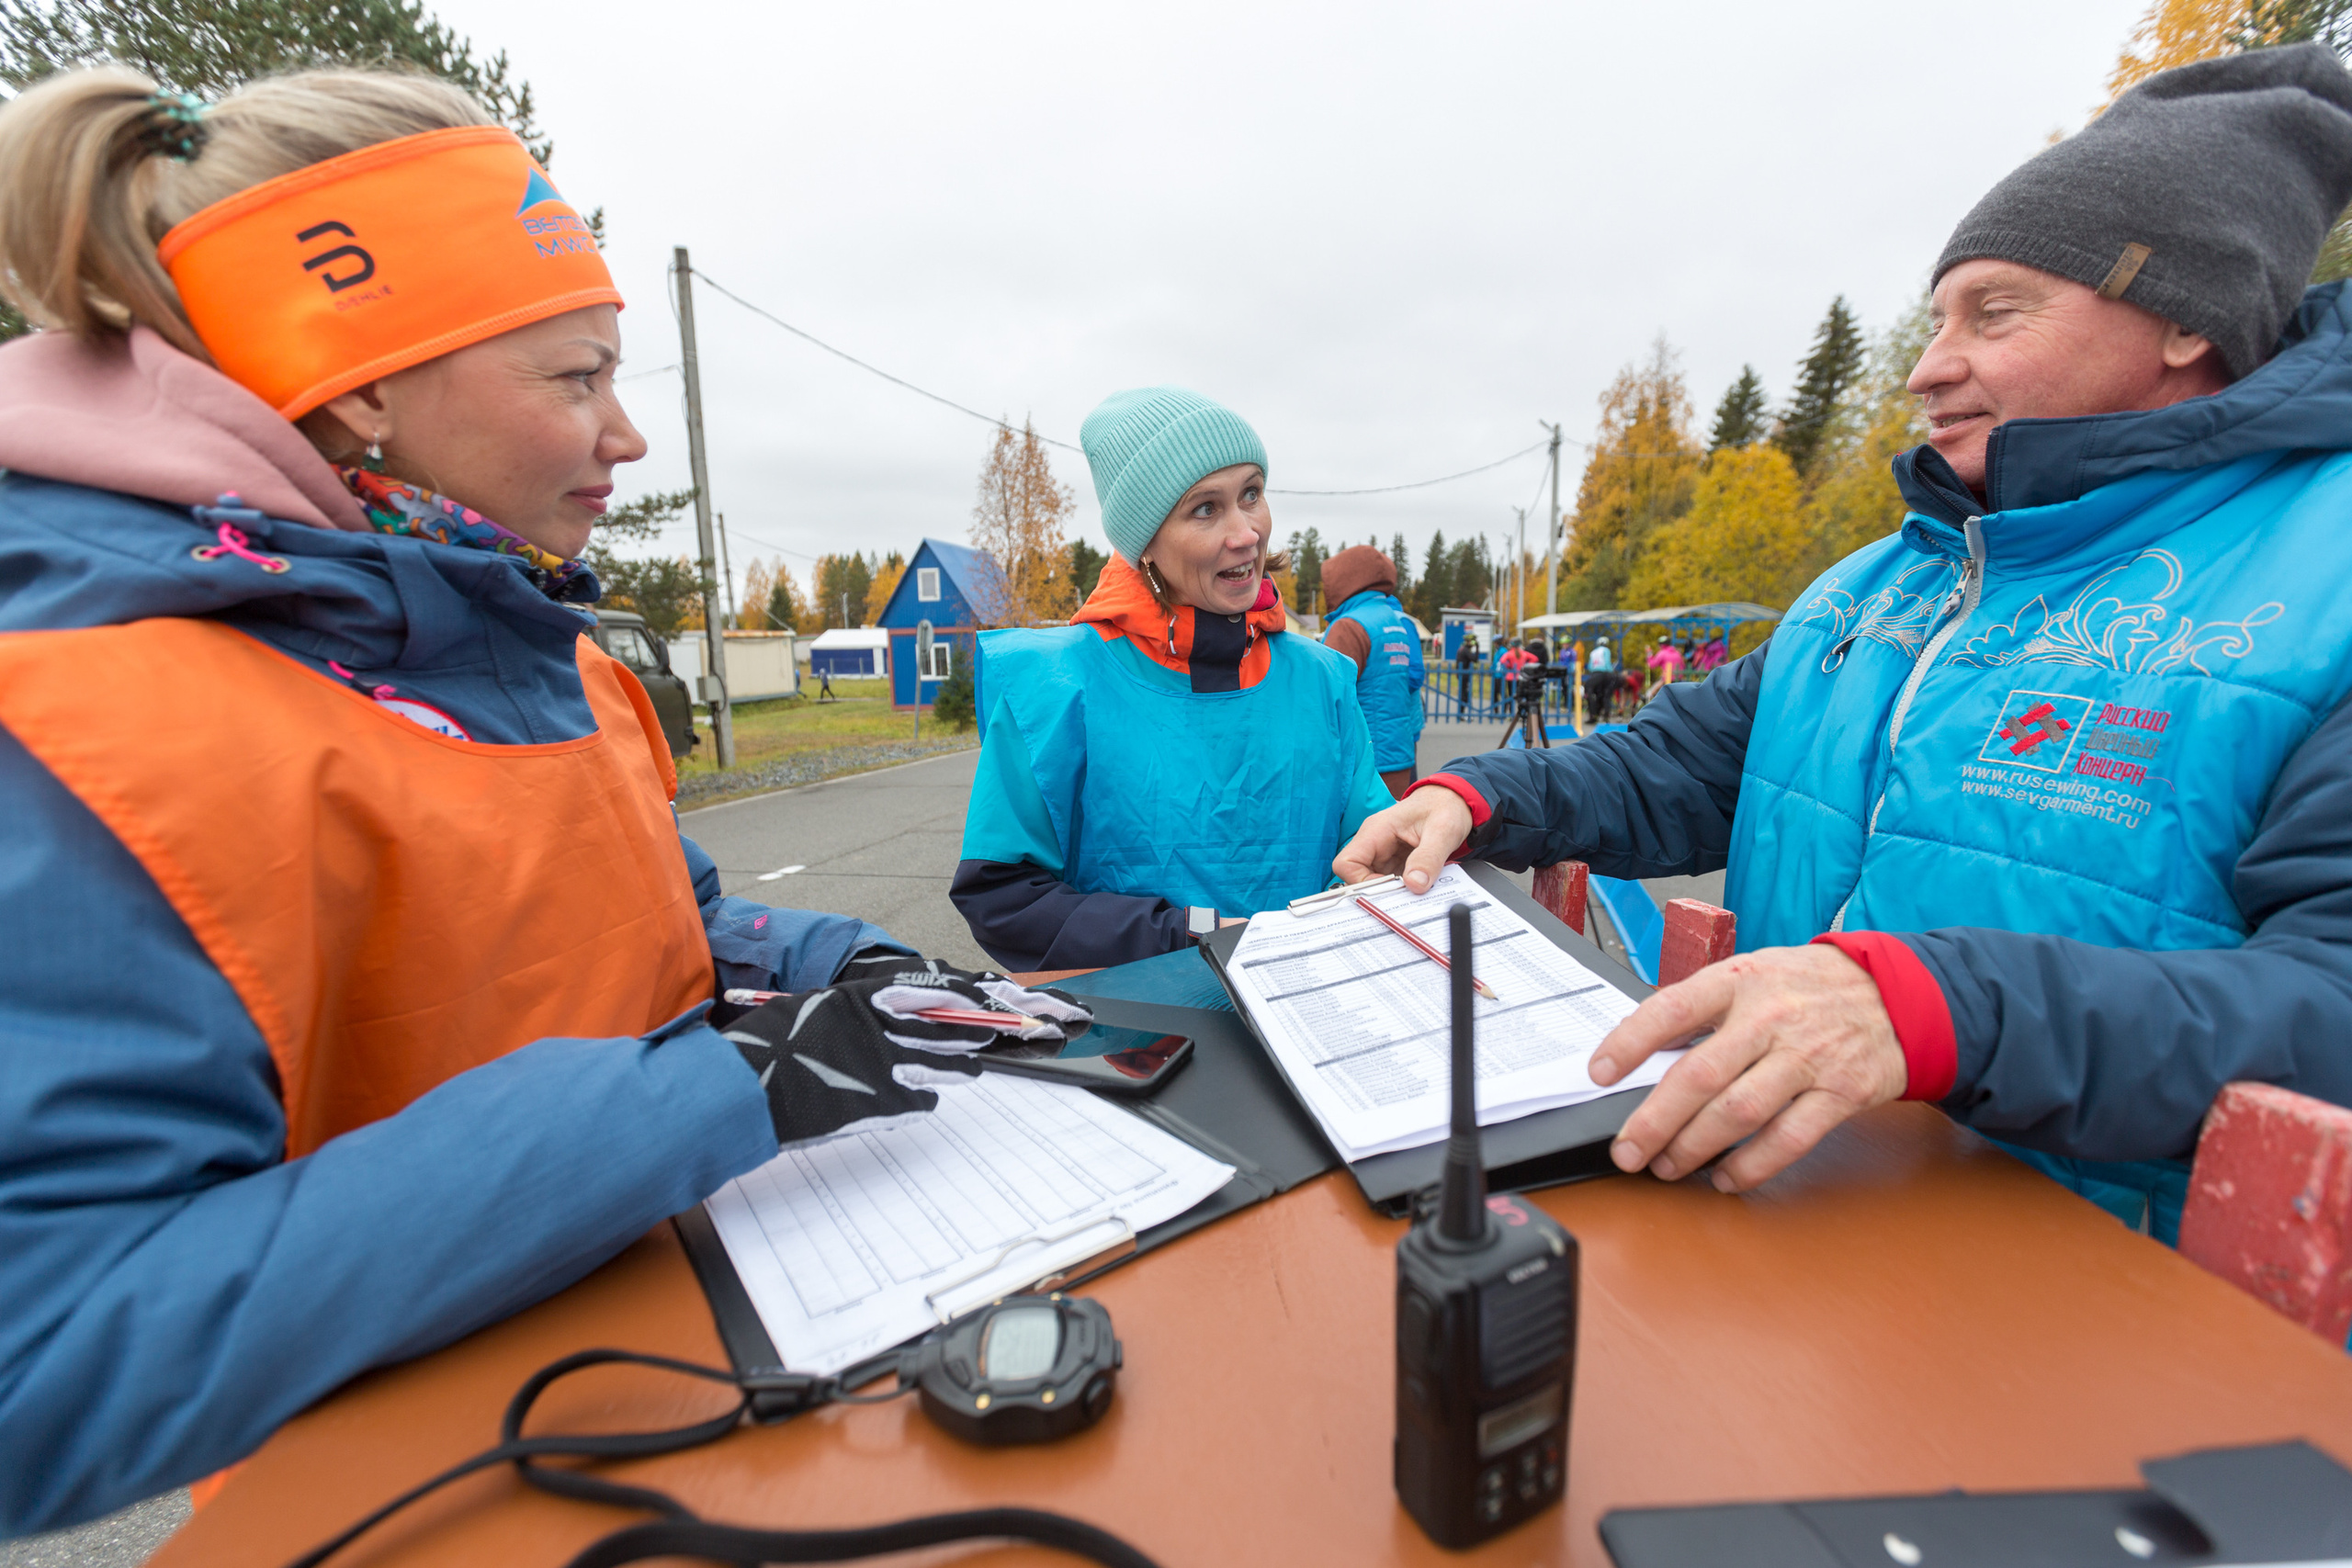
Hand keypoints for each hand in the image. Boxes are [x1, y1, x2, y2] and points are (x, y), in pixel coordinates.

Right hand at [721, 966, 1091, 1144]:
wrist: (746, 1084)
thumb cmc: (779, 1043)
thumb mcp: (828, 1008)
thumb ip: (873, 1008)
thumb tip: (915, 1010)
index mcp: (871, 993)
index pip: (949, 989)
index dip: (993, 996)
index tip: (1029, 1000)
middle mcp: (886, 1024)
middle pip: (965, 1024)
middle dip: (1006, 1028)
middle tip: (1045, 1030)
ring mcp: (888, 1063)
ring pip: (952, 1063)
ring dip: (963, 1064)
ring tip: (974, 1064)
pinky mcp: (882, 1101)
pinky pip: (922, 1100)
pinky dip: (919, 1099)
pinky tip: (910, 1099)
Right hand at [1332, 786, 1472, 892]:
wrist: (1454, 803)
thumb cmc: (1444, 807)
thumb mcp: (1442, 831)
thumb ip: (1428, 858)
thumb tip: (1415, 884)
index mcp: (1376, 831)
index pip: (1346, 864)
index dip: (1361, 882)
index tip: (1389, 889)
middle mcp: (1374, 843)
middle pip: (1357, 878)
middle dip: (1379, 892)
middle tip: (1406, 896)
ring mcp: (1383, 855)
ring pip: (1374, 884)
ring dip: (1392, 893)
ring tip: (1416, 892)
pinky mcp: (1395, 863)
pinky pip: (1390, 883)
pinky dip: (1402, 890)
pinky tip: (1420, 888)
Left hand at [1588, 945, 1906, 1192]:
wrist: (1899, 992)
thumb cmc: (1808, 987)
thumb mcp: (1753, 973)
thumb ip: (1704, 1008)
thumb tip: (1643, 1052)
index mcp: (1739, 979)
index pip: (1671, 1009)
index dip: (1628, 1042)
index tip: (1598, 1074)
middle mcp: (1770, 1016)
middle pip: (1699, 1075)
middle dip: (1654, 1121)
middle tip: (1627, 1151)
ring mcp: (1808, 1056)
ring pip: (1738, 1113)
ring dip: (1694, 1148)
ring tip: (1667, 1166)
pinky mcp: (1840, 1093)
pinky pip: (1787, 1139)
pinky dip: (1750, 1166)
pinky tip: (1724, 1177)